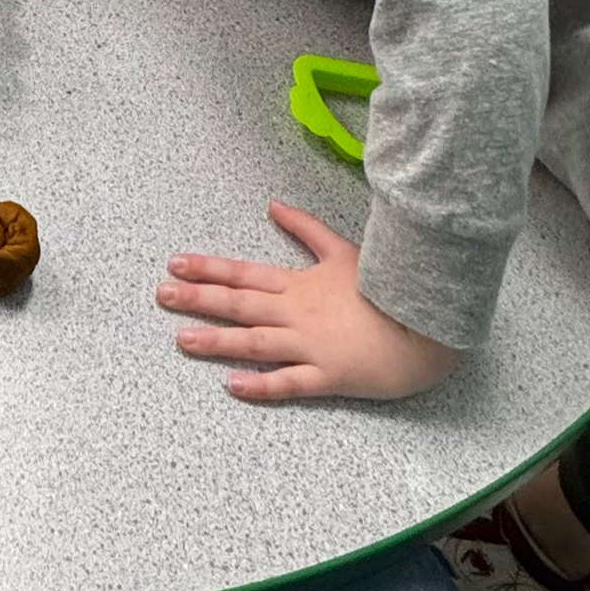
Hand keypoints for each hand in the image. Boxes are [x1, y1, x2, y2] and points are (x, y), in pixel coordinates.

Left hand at [157, 201, 461, 400]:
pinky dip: (262, 386)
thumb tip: (272, 204)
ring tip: (181, 339)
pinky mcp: (330, 376)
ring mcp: (312, 345)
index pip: (245, 275)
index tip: (175, 264)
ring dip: (217, 341)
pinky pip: (291, 383)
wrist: (428, 325)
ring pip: (256, 343)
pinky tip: (232, 386)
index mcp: (299, 284)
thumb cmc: (385, 289)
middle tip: (161, 296)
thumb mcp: (343, 250)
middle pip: (240, 305)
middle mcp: (298, 313)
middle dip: (199, 299)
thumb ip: (305, 228)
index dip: (209, 269)